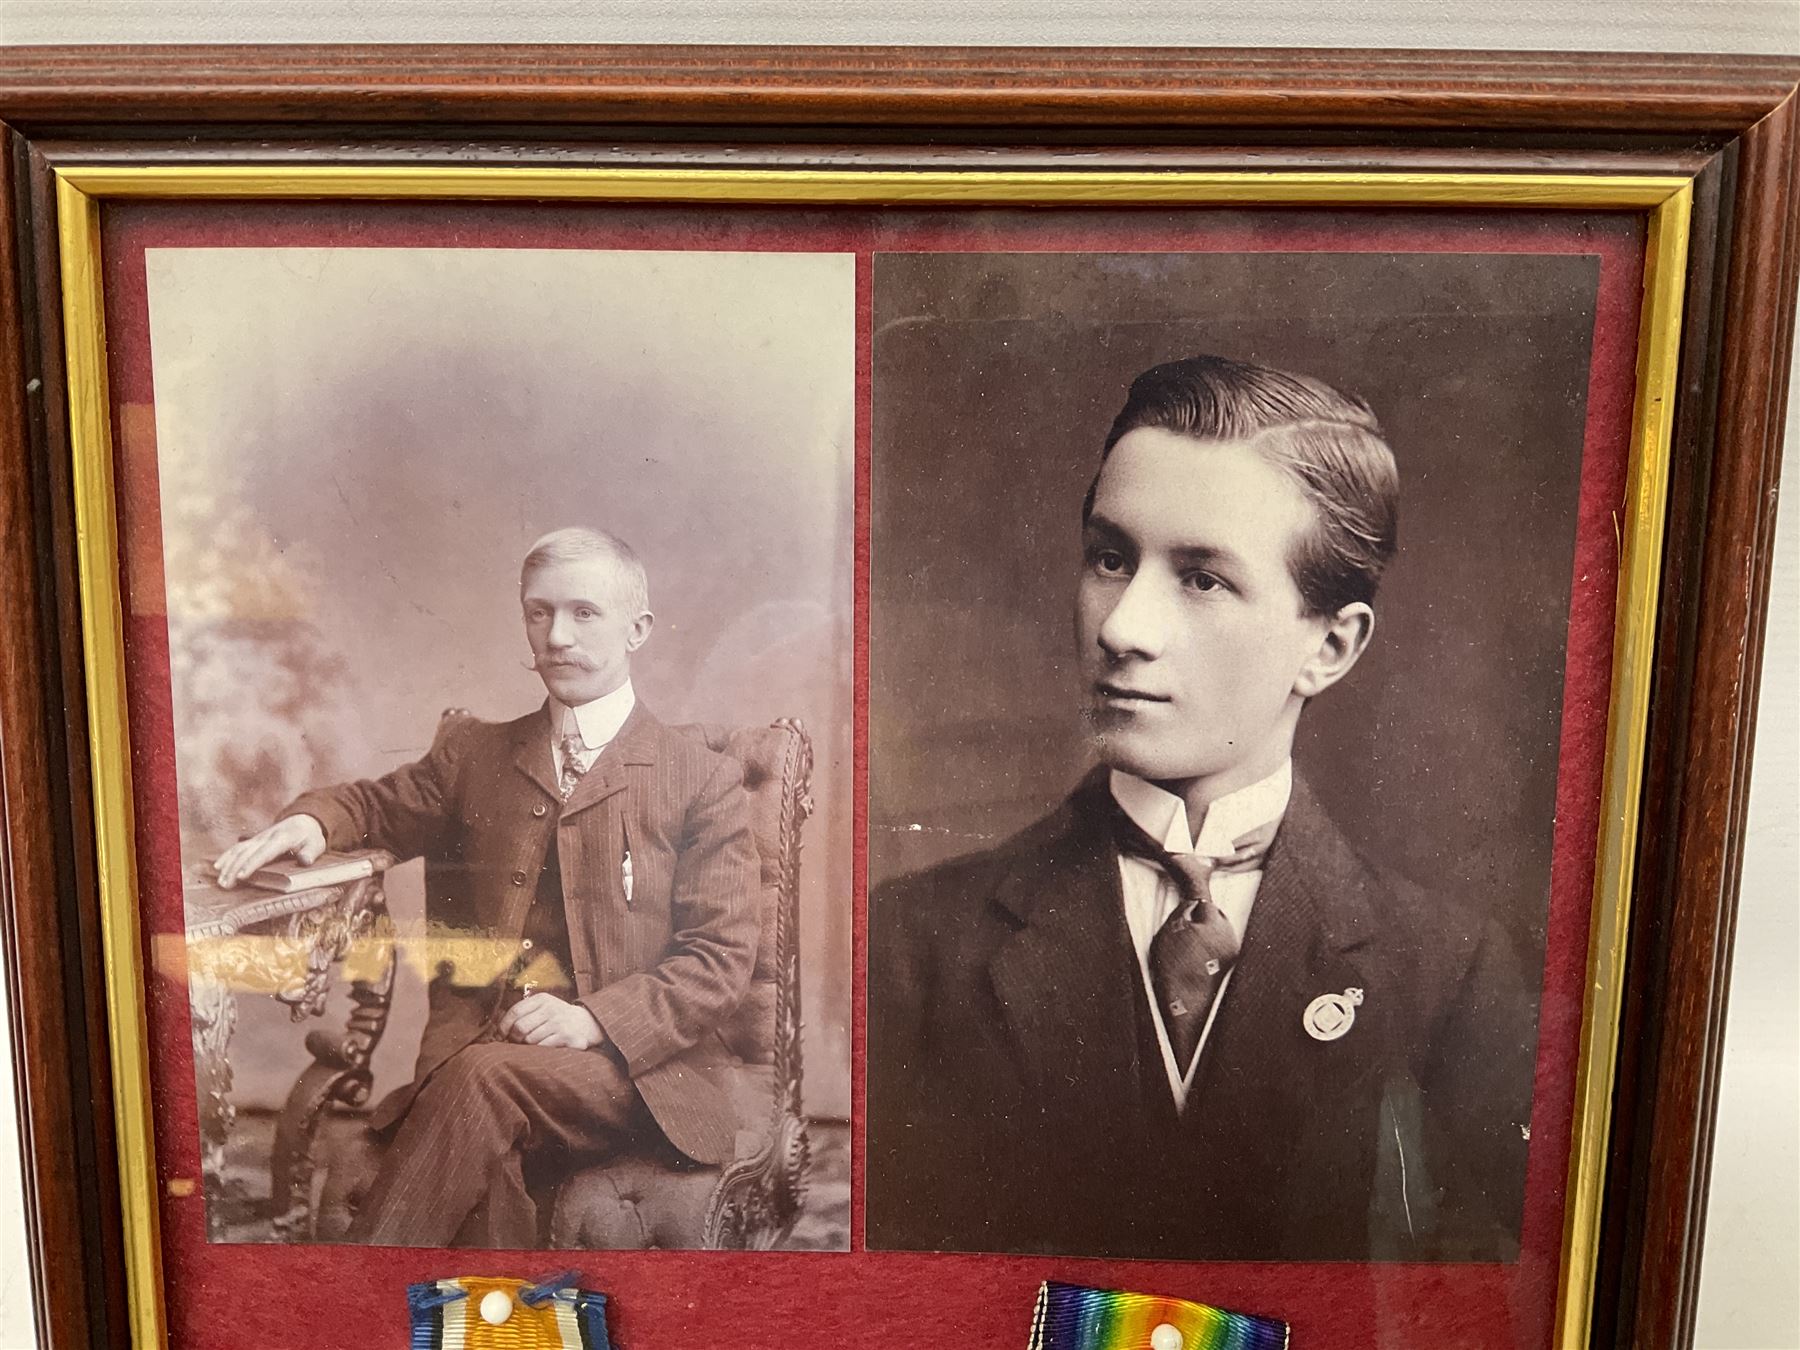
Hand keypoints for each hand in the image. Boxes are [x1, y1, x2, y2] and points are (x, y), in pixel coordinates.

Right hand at [212, 815, 326, 888]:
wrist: (304, 820)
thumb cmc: (310, 836)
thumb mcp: (317, 844)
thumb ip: (311, 852)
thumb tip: (305, 861)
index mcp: (282, 838)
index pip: (265, 852)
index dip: (252, 864)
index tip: (241, 876)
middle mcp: (267, 837)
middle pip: (247, 853)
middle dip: (234, 869)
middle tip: (226, 885)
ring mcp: (258, 838)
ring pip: (239, 850)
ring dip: (228, 865)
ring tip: (221, 881)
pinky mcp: (254, 841)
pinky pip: (237, 847)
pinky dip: (226, 856)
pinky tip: (218, 867)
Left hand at [498, 992, 605, 1049]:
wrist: (587, 1024)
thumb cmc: (557, 1018)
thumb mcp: (543, 1008)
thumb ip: (524, 1014)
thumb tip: (498, 1033)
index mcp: (542, 999)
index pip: (515, 1012)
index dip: (504, 1026)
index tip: (501, 1037)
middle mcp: (551, 1008)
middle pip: (520, 1028)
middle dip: (515, 1039)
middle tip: (518, 1044)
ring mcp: (559, 1022)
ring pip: (530, 1040)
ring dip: (529, 1046)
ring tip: (535, 1045)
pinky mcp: (566, 1036)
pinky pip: (542, 1047)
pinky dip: (540, 1051)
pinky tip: (546, 1048)